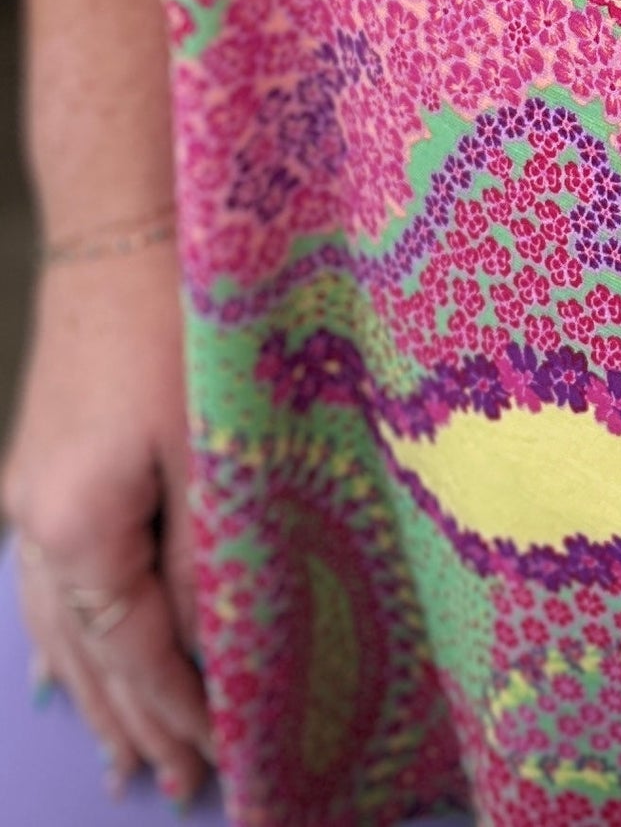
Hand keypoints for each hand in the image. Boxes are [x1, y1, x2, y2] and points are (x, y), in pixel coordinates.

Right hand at [3, 238, 213, 801]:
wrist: (125, 216)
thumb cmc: (181, 317)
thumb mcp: (213, 441)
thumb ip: (213, 548)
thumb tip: (224, 640)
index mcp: (80, 527)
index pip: (135, 652)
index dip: (178, 710)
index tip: (219, 760)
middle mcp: (39, 524)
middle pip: (89, 654)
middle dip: (134, 722)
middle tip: (169, 787)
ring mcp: (30, 495)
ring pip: (60, 627)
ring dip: (95, 692)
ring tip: (121, 755)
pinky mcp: (42, 463)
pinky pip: (49, 584)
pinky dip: (68, 636)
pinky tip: (68, 662)